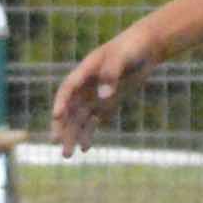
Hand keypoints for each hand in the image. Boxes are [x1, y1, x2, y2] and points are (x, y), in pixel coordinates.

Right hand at [51, 31, 149, 153]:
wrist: (146, 47)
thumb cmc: (132, 48)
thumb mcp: (122, 58)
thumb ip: (111, 75)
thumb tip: (103, 97)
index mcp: (85, 70)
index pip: (68, 88)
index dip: (61, 102)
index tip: (56, 117)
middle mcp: (86, 85)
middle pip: (70, 109)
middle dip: (62, 127)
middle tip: (57, 144)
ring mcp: (95, 95)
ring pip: (79, 119)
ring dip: (73, 135)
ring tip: (68, 155)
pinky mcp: (106, 103)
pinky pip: (93, 121)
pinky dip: (88, 133)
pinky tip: (85, 148)